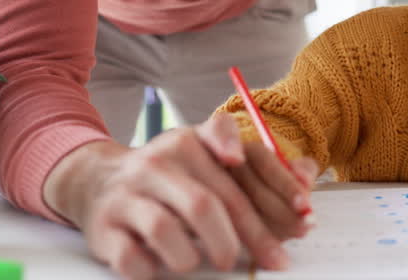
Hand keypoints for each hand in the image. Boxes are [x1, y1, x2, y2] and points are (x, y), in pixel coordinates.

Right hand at [43, 114, 315, 278]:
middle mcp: (159, 160)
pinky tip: (161, 267)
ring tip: (201, 260)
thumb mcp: (212, 162)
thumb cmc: (172, 178)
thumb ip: (261, 169)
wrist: (97, 182)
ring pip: (167, 229)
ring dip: (193, 256)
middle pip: (208, 203)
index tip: (305, 212)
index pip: (243, 158)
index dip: (279, 185)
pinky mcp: (105, 225)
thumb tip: (310, 175)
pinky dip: (153, 271)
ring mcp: (129, 192)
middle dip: (246, 239)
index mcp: (192, 140)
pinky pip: (133, 258)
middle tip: (268, 261)